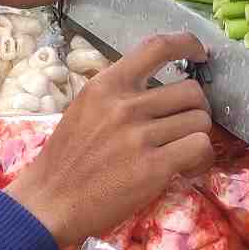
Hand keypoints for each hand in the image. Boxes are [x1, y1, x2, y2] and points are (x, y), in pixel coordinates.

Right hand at [6, 32, 213, 246]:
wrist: (47, 204)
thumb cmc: (62, 163)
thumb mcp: (81, 113)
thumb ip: (116, 98)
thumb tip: (156, 93)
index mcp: (104, 87)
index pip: (156, 47)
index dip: (187, 44)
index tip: (199, 54)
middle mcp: (123, 106)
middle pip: (191, 91)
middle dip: (194, 110)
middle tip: (182, 130)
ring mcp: (139, 136)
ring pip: (200, 121)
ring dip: (197, 137)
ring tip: (182, 154)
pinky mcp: (153, 167)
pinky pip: (200, 148)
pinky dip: (201, 159)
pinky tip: (187, 169)